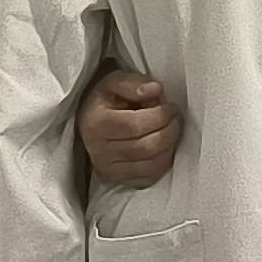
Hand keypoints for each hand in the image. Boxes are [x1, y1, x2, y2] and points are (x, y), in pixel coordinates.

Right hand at [79, 71, 178, 188]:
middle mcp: (100, 150)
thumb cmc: (107, 100)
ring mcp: (108, 168)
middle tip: (172, 118)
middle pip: (149, 146)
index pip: (139, 124)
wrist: (90, 120)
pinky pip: (150, 176)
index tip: (166, 106)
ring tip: (168, 130)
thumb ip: (135, 84)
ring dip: (170, 145)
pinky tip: (162, 147)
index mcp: (97, 124)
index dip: (162, 114)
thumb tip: (156, 90)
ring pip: (153, 163)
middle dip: (170, 129)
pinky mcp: (118, 179)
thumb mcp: (115, 82)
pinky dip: (163, 161)